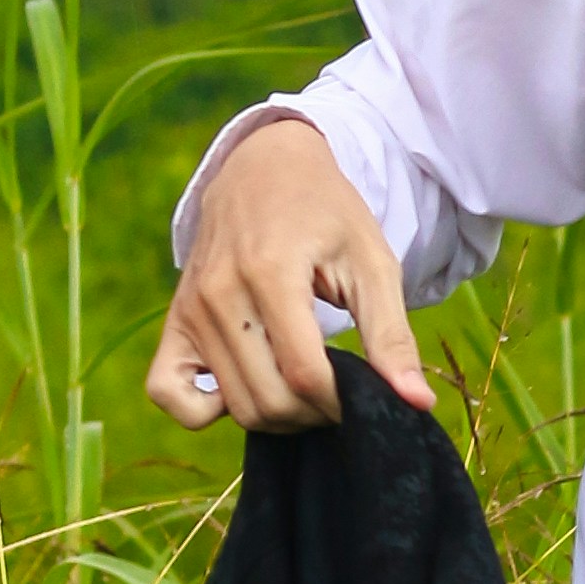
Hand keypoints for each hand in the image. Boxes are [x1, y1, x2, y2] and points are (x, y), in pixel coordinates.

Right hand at [148, 116, 435, 432]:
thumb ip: (392, 336)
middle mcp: (220, 294)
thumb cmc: (327, 213)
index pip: (304, 375)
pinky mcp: (174, 321)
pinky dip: (204, 409)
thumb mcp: (371, 263)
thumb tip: (417, 405)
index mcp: (270, 272)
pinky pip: (167, 392)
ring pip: (233, 405)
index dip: (340, 402)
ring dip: (277, 415)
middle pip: (268, 400)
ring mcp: (190, 309)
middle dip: (314, 413)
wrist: (263, 168)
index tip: (360, 392)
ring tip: (306, 385)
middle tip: (337, 391)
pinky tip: (246, 386)